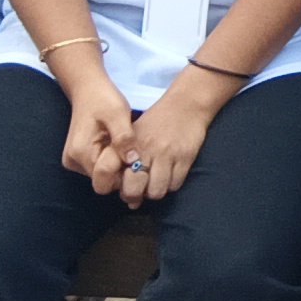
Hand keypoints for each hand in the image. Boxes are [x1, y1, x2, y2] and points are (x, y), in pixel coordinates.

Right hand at [59, 66, 138, 192]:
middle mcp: (74, 162)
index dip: (124, 175)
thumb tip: (133, 161)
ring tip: (127, 148)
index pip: (106, 182)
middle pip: (104, 181)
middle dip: (121, 172)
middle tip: (135, 153)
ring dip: (117, 167)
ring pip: (103, 176)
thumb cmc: (103, 98)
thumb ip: (124, 137)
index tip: (138, 161)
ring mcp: (74, 162)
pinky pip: (99, 169)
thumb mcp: (117, 113)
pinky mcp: (79, 159)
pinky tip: (120, 148)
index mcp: (81, 152)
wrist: (86, 88)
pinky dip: (111, 163)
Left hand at [116, 74, 230, 208]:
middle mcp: (145, 150)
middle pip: (133, 188)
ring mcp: (166, 154)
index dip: (117, 186)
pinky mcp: (185, 157)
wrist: (187, 105)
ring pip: (156, 191)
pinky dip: (171, 185)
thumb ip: (124, 158)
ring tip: (156, 183)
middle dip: (135, 196)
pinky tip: (170, 176)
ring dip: (155, 191)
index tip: (124, 184)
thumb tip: (122, 189)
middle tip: (140, 191)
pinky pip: (175, 185)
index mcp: (128, 143)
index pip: (113, 175)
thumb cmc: (157, 121)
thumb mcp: (134, 133)